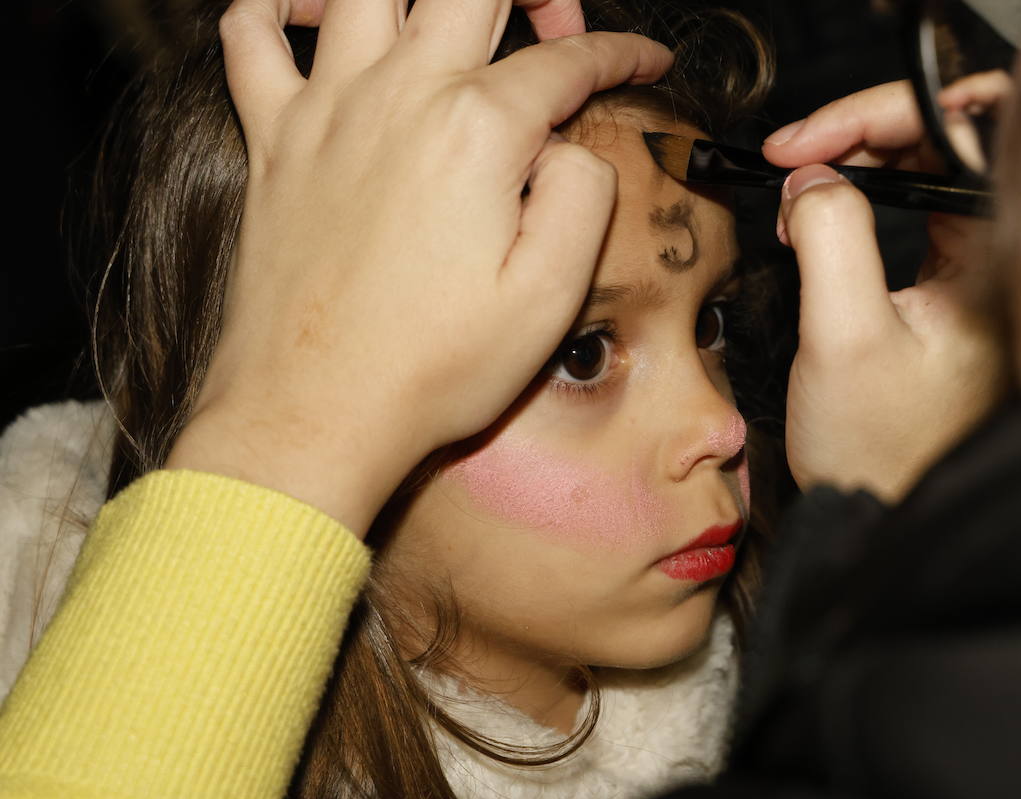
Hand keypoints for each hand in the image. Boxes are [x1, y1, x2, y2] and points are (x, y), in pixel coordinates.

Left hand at [165, 0, 671, 535]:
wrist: (317, 412)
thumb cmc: (433, 367)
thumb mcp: (551, 296)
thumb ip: (583, 193)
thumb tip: (568, 146)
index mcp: (477, 131)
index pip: (567, 59)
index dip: (620, 53)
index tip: (645, 62)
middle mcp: (398, 95)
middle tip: (558, 32)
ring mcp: (326, 110)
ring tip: (453, 19)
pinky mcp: (273, 140)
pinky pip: (250, 32)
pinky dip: (277, 6)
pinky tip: (317, 19)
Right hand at [765, 79, 1010, 502]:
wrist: (881, 507)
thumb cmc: (875, 448)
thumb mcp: (843, 339)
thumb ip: (831, 238)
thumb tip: (812, 173)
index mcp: (1003, 258)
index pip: (965, 131)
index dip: (880, 115)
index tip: (803, 142)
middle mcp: (1003, 251)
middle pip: (947, 135)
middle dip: (861, 130)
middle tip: (789, 154)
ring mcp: (978, 263)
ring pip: (925, 165)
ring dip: (855, 160)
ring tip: (795, 191)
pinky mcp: (949, 279)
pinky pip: (912, 204)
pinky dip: (860, 196)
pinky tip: (817, 215)